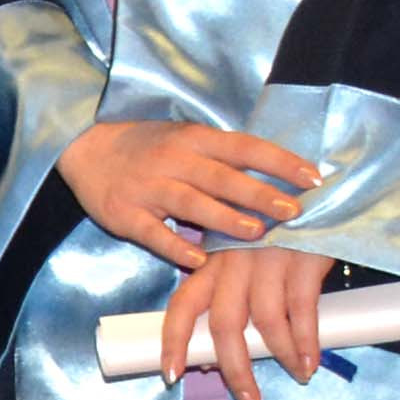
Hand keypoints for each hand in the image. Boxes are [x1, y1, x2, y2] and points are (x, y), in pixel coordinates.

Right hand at [60, 117, 316, 268]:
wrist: (85, 148)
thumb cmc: (148, 147)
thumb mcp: (185, 139)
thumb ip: (224, 159)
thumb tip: (279, 179)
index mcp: (194, 139)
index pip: (244, 147)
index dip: (279, 161)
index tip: (314, 177)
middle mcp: (173, 160)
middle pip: (222, 177)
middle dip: (259, 193)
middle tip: (293, 210)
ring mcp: (147, 187)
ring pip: (191, 202)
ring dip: (225, 218)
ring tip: (256, 233)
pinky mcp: (125, 214)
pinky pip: (154, 233)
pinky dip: (176, 246)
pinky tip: (198, 260)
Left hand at [160, 244, 336, 399]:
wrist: (316, 191)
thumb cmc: (272, 234)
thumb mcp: (241, 260)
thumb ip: (228, 301)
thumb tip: (212, 359)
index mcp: (209, 262)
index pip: (182, 305)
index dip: (174, 342)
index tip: (171, 376)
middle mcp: (233, 262)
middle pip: (224, 324)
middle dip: (234, 369)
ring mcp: (268, 259)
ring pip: (265, 322)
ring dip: (281, 357)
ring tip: (297, 375)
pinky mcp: (303, 257)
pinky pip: (302, 309)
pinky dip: (307, 341)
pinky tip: (311, 360)